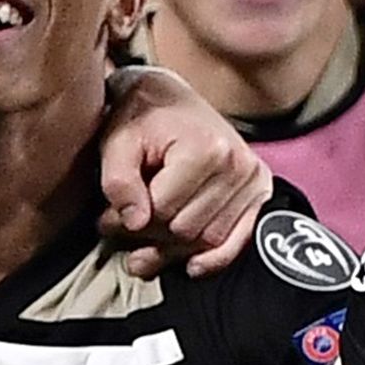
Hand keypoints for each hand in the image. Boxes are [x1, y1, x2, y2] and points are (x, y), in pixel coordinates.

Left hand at [98, 68, 272, 277]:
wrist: (171, 97)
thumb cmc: (140, 117)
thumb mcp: (116, 141)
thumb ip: (118, 181)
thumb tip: (135, 223)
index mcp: (206, 148)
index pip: (163, 209)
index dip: (126, 220)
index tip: (103, 218)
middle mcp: (238, 165)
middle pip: (187, 228)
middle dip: (149, 234)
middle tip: (120, 230)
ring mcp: (255, 181)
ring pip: (208, 240)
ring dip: (173, 249)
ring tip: (144, 246)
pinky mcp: (261, 193)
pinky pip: (240, 240)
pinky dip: (215, 258)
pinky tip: (191, 267)